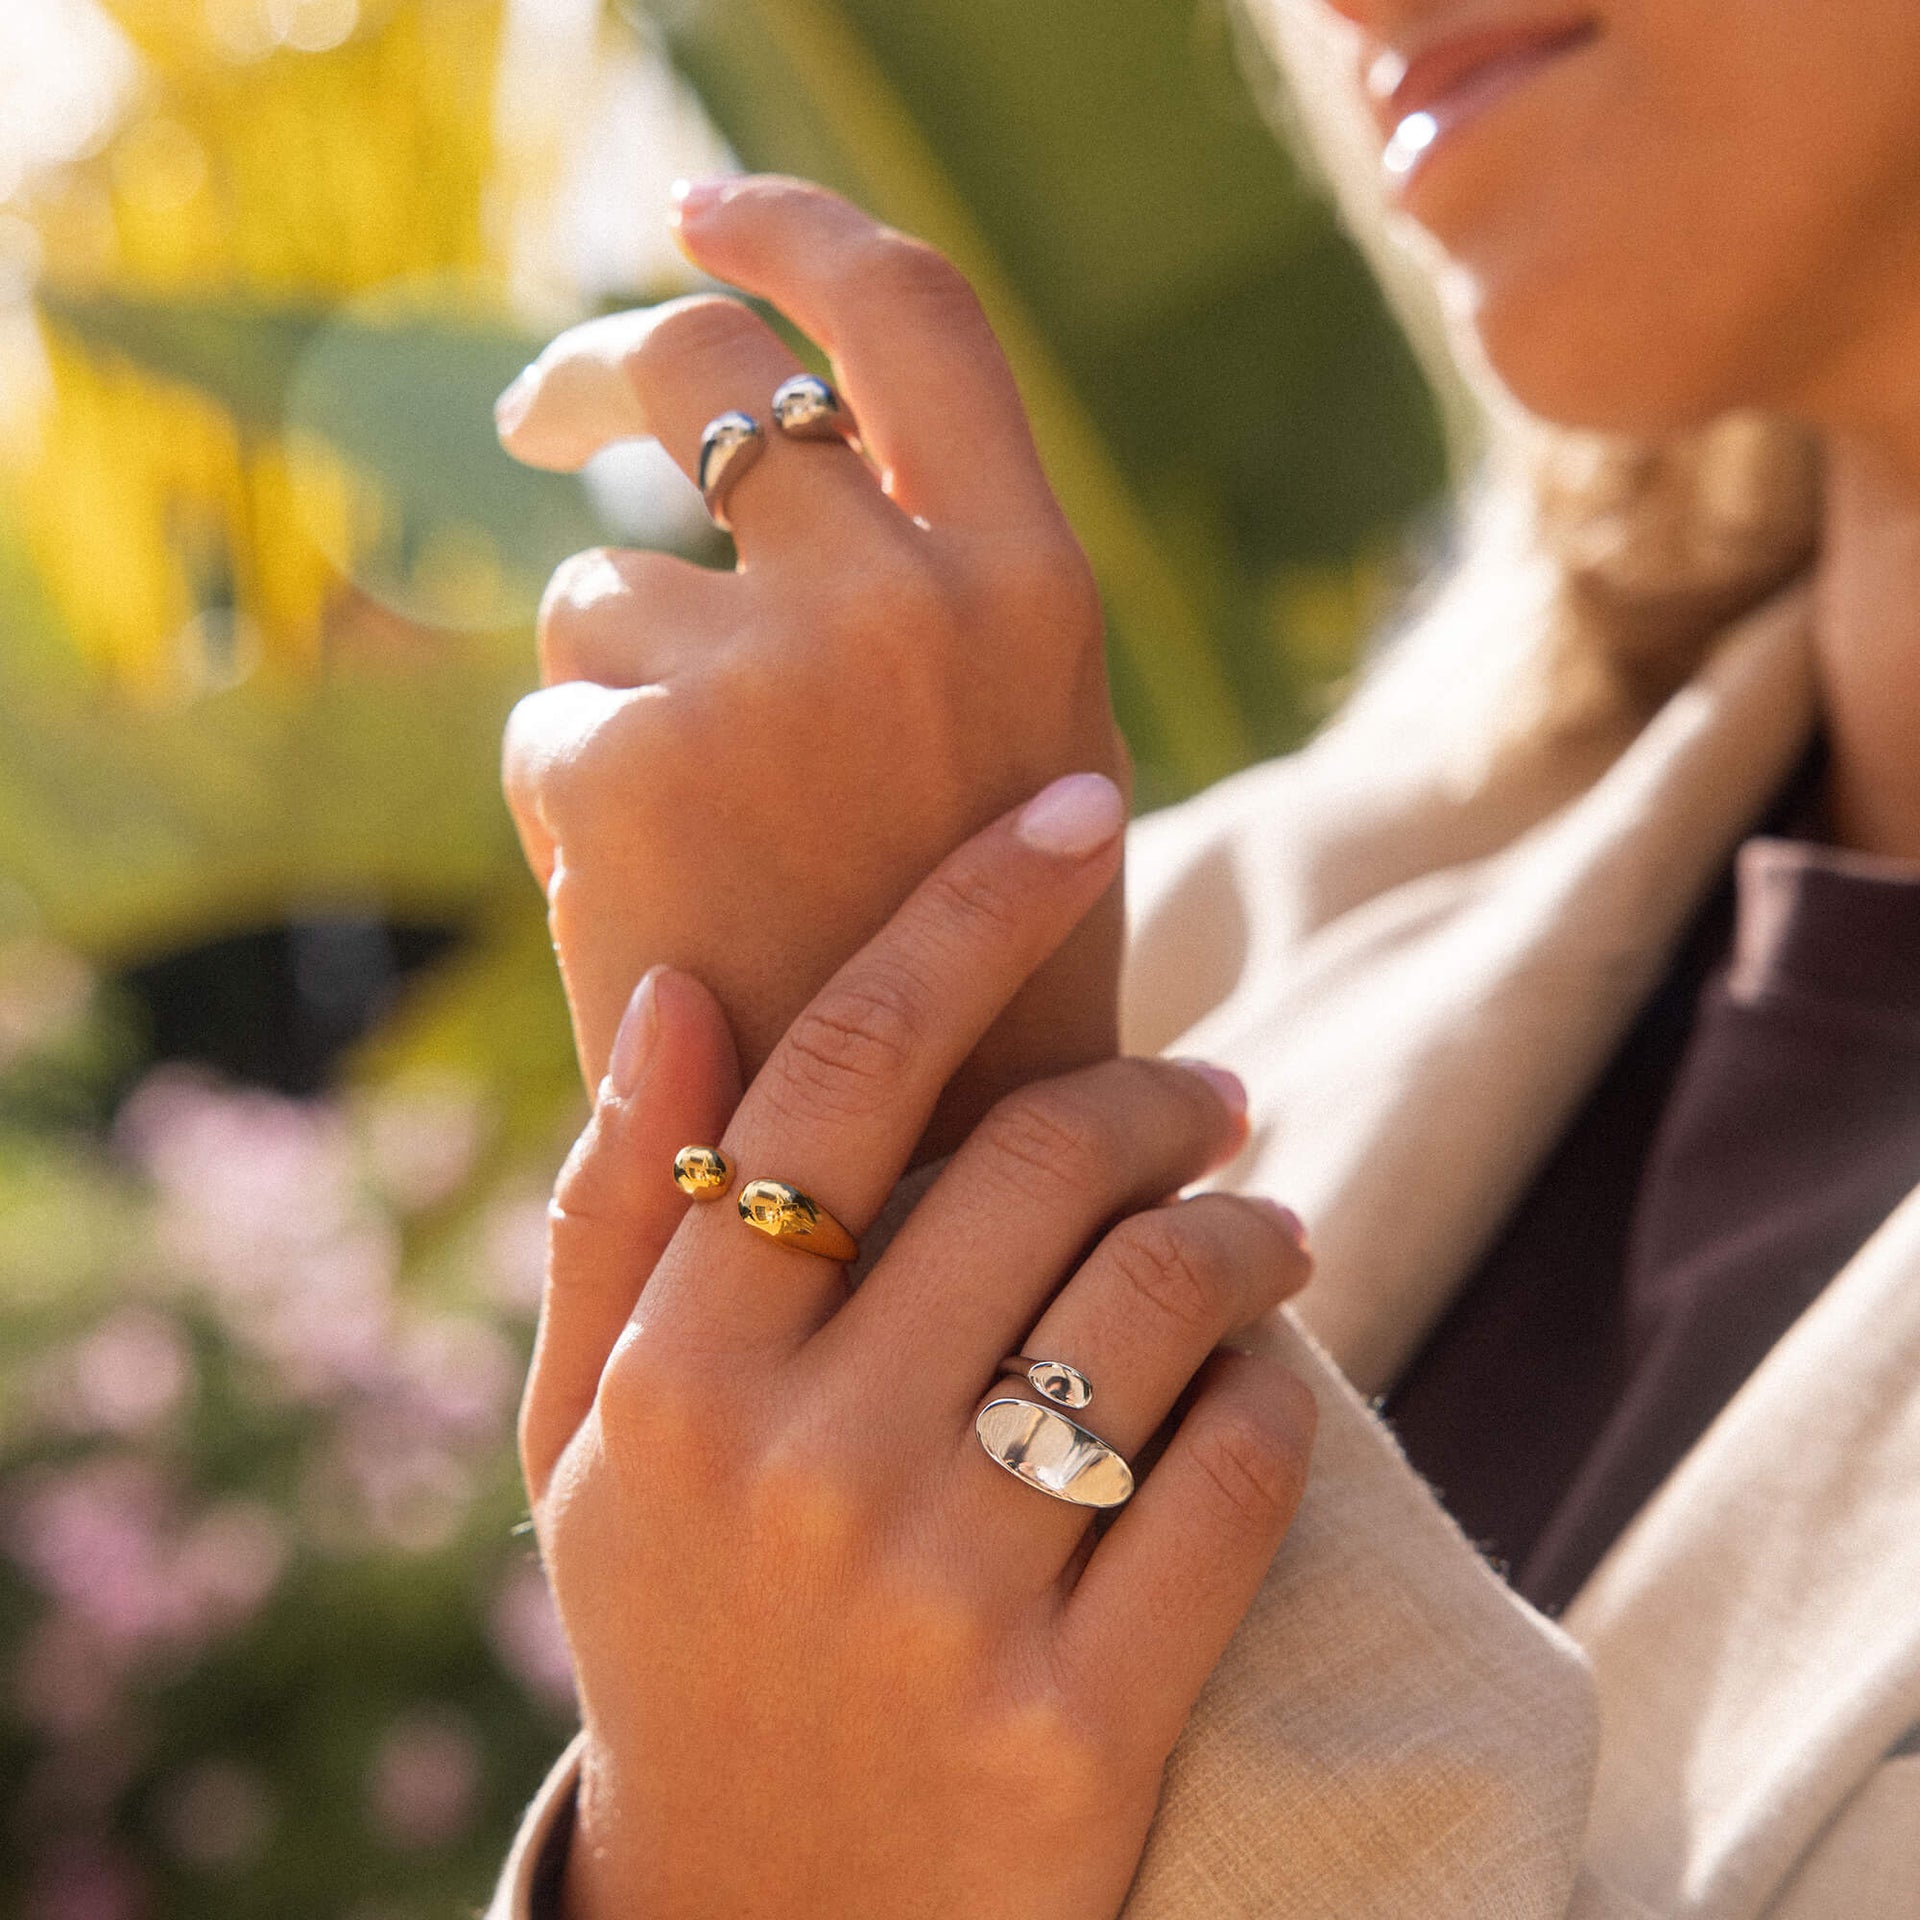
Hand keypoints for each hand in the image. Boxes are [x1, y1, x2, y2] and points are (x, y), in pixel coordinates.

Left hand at [498, 176, 1126, 1156]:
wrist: (927, 1190)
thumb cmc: (980, 975)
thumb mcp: (1029, 750)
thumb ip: (938, 590)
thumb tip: (790, 443)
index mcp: (1032, 582)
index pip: (911, 311)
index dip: (795, 228)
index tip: (705, 212)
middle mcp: (908, 595)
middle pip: (702, 375)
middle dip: (599, 377)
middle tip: (551, 418)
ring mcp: (763, 678)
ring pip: (606, 591)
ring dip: (625, 694)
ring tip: (716, 852)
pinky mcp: (629, 772)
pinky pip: (552, 727)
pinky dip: (584, 809)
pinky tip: (667, 917)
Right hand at [524, 775, 1314, 1919]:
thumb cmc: (680, 1629)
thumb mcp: (587, 1439)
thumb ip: (613, 1215)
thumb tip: (683, 984)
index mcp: (674, 1377)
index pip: (844, 1064)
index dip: (972, 906)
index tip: (1077, 807)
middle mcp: (801, 1472)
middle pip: (1036, 1164)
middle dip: (1158, 1095)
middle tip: (1214, 1094)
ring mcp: (944, 1605)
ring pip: (1162, 1303)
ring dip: (1247, 1229)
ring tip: (1266, 1224)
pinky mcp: (1082, 1728)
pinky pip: (1240, 1481)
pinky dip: (1279, 1397)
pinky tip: (1265, 1387)